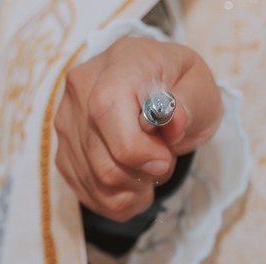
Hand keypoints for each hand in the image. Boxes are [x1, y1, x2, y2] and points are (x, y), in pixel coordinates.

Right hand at [56, 36, 222, 220]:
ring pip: (96, 182)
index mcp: (118, 63)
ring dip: (133, 188)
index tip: (165, 158)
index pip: (107, 110)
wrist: (158, 89)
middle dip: (143, 174)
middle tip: (163, 161)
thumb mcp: (201, 88)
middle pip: (103, 161)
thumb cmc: (180, 87)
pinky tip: (135, 180)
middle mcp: (81, 89)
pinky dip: (119, 199)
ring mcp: (67, 122)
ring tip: (150, 167)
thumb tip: (173, 119)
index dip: (138, 149)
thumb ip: (190, 104)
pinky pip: (89, 194)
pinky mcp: (64, 151)